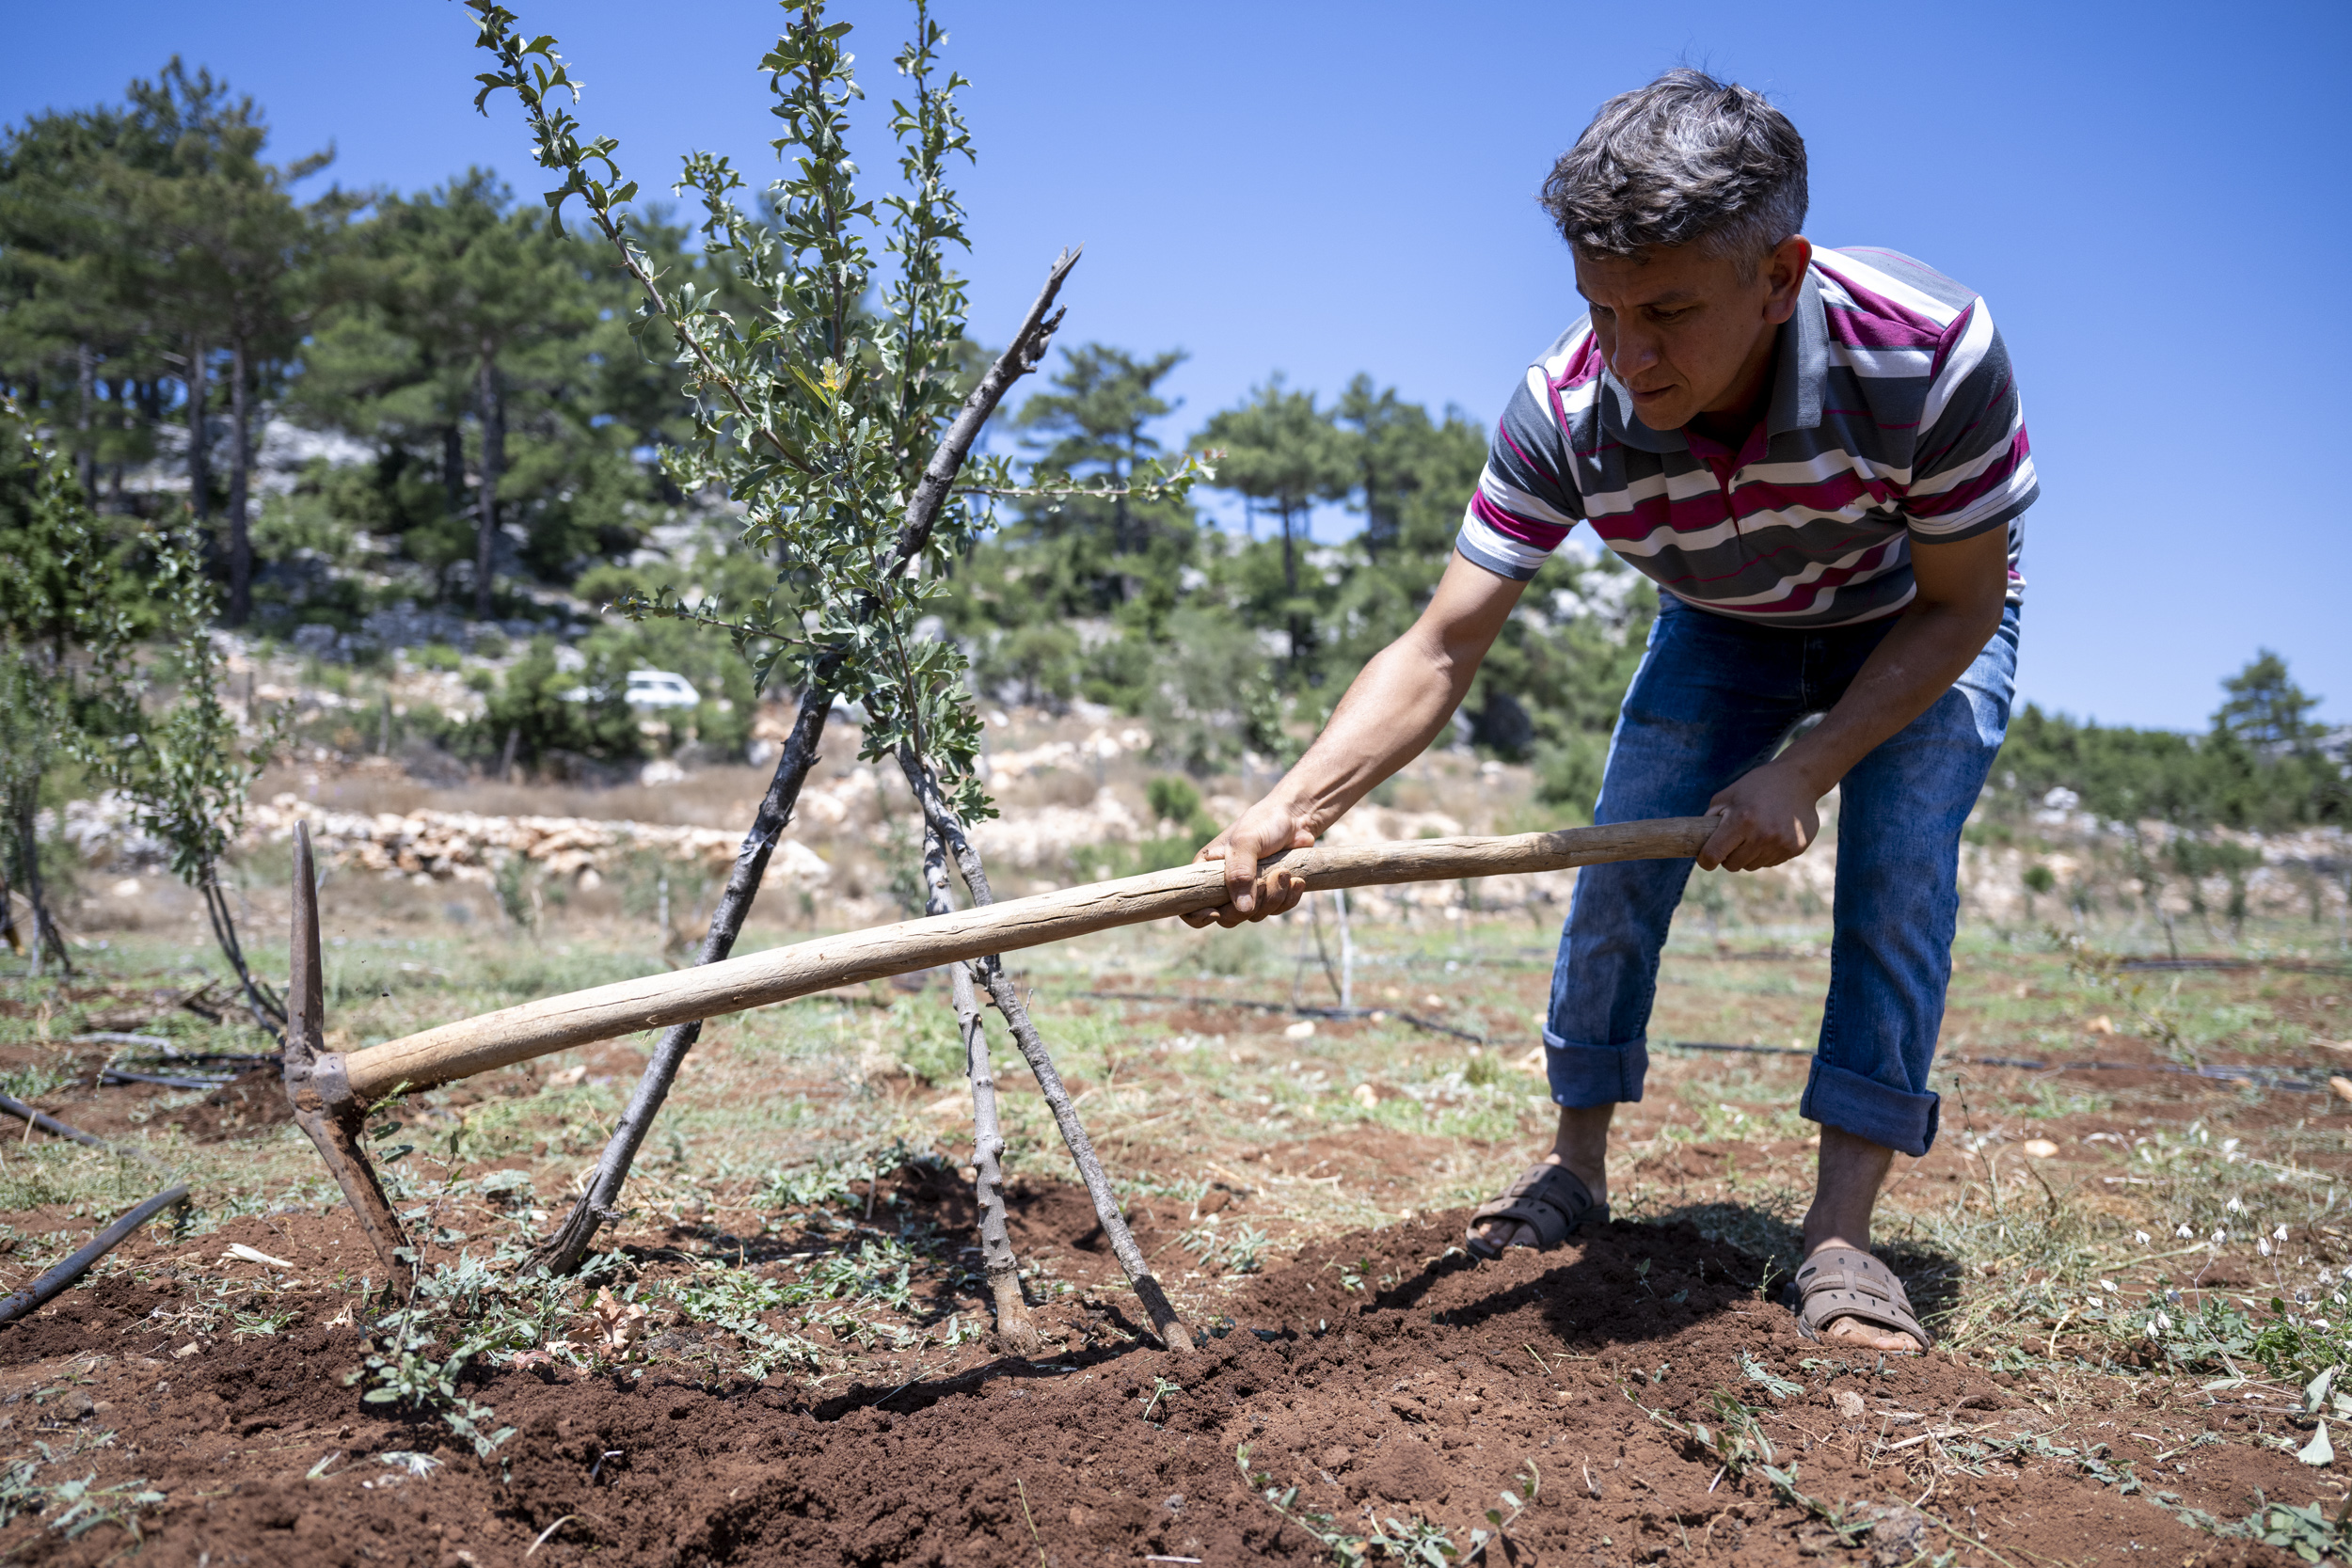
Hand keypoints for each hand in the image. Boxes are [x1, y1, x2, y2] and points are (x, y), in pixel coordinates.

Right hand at [1182, 796, 1314, 927]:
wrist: (1296, 817)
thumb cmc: (1263, 822)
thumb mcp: (1246, 842)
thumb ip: (1240, 873)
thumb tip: (1242, 909)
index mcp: (1206, 871)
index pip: (1190, 906)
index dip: (1198, 916)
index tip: (1216, 913)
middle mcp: (1224, 885)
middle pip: (1228, 918)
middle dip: (1250, 905)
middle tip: (1266, 881)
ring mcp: (1248, 891)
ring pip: (1255, 915)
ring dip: (1274, 898)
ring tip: (1285, 873)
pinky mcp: (1271, 893)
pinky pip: (1277, 910)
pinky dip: (1288, 899)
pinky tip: (1296, 880)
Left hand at [1697, 758, 1826, 871]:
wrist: (1799, 779)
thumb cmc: (1757, 785)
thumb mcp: (1728, 795)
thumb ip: (1709, 818)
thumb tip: (1698, 841)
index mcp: (1741, 820)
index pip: (1714, 855)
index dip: (1706, 860)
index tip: (1706, 858)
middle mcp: (1762, 835)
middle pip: (1732, 865)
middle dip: (1728, 856)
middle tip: (1733, 840)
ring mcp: (1781, 844)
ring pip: (1752, 866)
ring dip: (1748, 855)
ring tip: (1755, 832)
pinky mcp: (1795, 848)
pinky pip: (1770, 863)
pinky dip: (1766, 853)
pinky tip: (1772, 833)